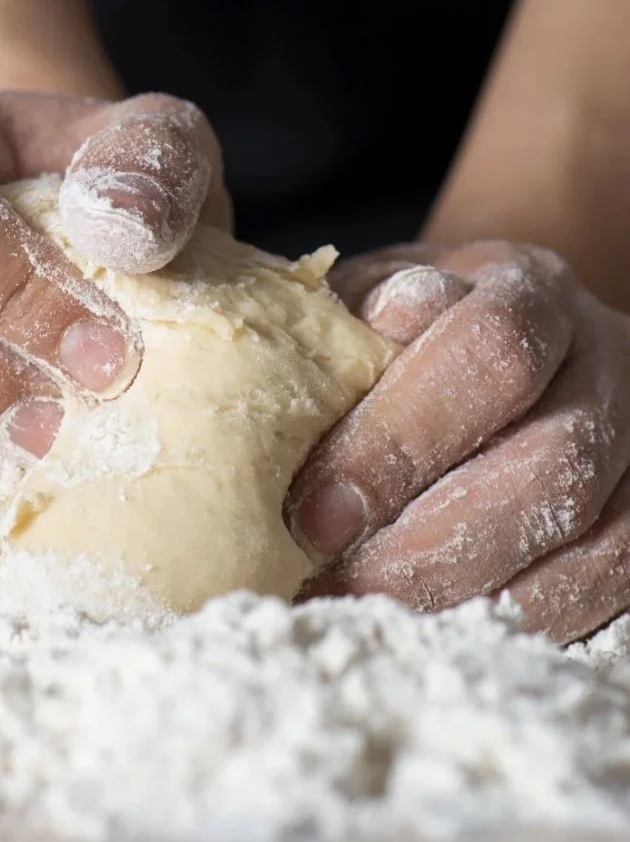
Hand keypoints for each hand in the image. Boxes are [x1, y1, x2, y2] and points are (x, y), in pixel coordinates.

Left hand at [287, 241, 629, 643]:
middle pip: (552, 459)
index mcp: (529, 291)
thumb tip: (378, 325)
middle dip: (433, 540)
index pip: (489, 352)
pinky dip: (519, 617)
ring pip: (593, 539)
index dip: (401, 440)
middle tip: (339, 582)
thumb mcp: (371, 300)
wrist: (488, 336)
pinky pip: (605, 586)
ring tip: (373, 611)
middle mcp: (602, 361)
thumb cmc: (406, 326)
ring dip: (473, 590)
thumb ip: (364, 320)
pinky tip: (437, 623)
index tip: (313, 514)